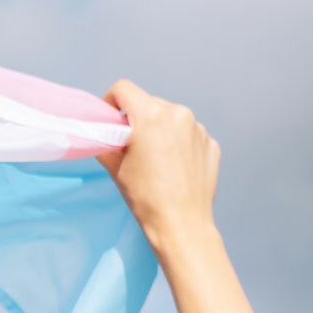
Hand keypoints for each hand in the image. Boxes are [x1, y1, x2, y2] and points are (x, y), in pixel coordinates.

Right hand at [98, 80, 220, 249]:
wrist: (181, 224)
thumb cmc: (145, 198)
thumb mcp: (115, 168)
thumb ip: (105, 142)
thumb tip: (101, 133)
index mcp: (151, 115)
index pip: (123, 88)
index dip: (110, 101)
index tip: (110, 120)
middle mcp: (178, 114)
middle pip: (148, 103)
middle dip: (137, 119)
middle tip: (131, 146)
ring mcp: (198, 128)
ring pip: (170, 118)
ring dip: (159, 131)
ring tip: (156, 160)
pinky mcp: (211, 143)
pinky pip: (188, 134)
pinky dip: (178, 144)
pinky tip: (174, 168)